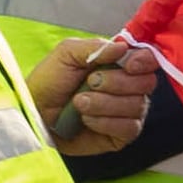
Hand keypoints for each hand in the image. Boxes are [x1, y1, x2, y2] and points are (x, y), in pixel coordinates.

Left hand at [32, 32, 155, 155]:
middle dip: (116, 83)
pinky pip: (129, 127)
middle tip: (89, 83)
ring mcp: (128, 112)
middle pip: (146, 83)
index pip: (148, 59)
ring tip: (79, 103)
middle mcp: (129, 88)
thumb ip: (95, 46)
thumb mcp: (66, 54)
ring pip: (137, 106)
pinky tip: (86, 120)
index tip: (128, 65)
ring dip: (104, 103)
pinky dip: (105, 122)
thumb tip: (124, 47)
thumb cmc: (49, 82)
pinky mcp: (122, 135)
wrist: (34, 113)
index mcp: (119, 65)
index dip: (144, 61)